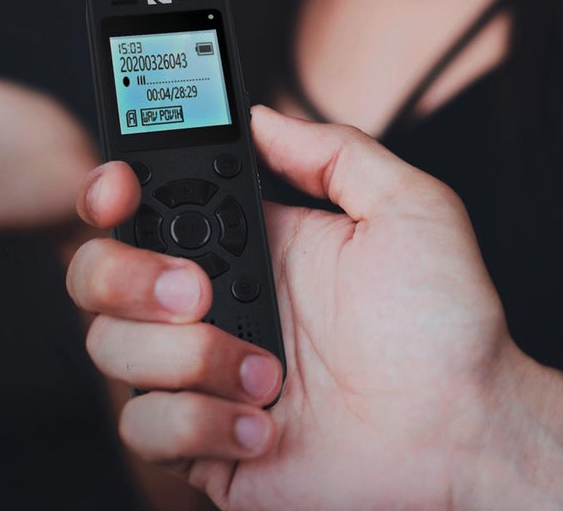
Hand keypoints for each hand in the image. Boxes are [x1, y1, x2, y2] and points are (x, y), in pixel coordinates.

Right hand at [65, 105, 520, 510]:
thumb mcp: (410, 208)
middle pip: (98, 273)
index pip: (147, 206)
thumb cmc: (448, 326)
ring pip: (111, 349)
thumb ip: (335, 151)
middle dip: (127, 276)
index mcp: (254, 247)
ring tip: (269, 373)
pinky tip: (265, 423)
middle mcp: (217, 307)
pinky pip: (145, 427)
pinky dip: (202, 424)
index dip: (111, 191)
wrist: (464, 432)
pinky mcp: (204, 446)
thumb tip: (263, 116)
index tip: (118, 189)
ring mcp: (204, 378)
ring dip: (188, 358)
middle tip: (197, 292)